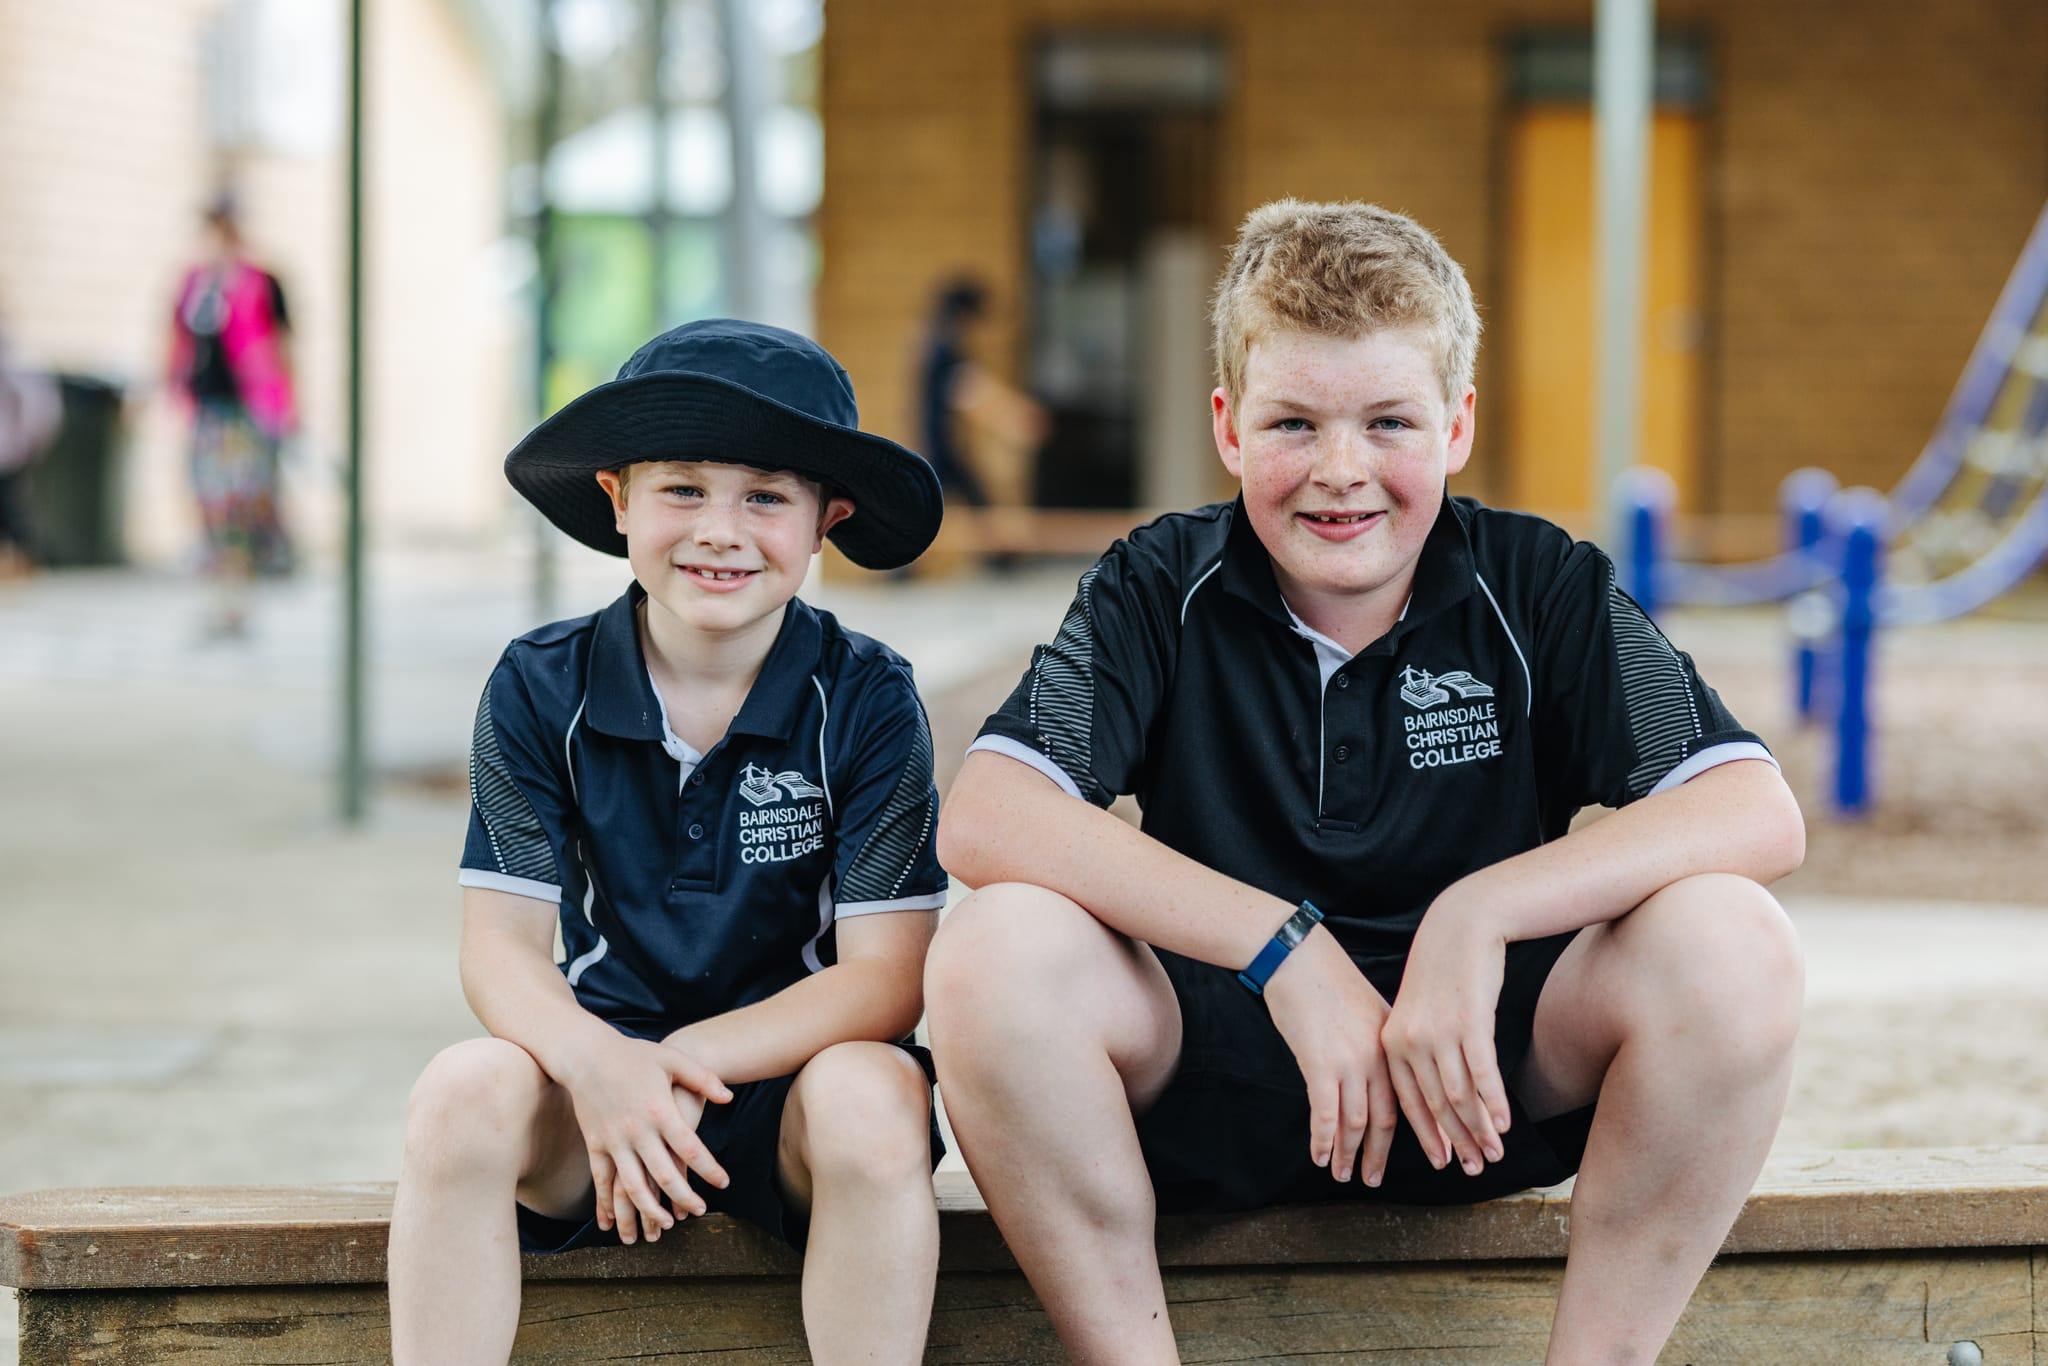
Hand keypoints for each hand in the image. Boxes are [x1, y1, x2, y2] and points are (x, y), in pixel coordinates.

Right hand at [560, 1035, 731, 1244]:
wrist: (587, 1054)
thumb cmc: (634, 1055)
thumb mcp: (672, 1059)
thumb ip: (703, 1078)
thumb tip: (729, 1097)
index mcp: (659, 1110)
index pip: (691, 1148)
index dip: (709, 1169)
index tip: (723, 1183)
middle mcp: (637, 1130)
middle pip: (664, 1175)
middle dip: (684, 1198)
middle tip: (699, 1211)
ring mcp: (613, 1140)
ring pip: (632, 1186)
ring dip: (649, 1211)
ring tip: (664, 1226)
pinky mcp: (595, 1145)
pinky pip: (601, 1181)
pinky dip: (606, 1205)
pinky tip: (612, 1223)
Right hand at [1261, 925, 1399, 1186]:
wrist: (1299, 956)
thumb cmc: (1329, 980)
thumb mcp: (1369, 1010)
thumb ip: (1380, 1042)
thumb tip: (1386, 1069)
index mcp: (1393, 1044)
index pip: (1414, 1097)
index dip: (1424, 1132)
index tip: (1431, 1155)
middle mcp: (1378, 1057)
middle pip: (1388, 1117)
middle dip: (1382, 1154)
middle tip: (1375, 1180)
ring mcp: (1351, 1060)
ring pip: (1356, 1121)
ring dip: (1350, 1154)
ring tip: (1345, 1175)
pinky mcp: (1320, 1062)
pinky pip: (1325, 1112)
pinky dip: (1324, 1139)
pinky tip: (1320, 1157)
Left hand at [1381, 890, 1511, 1177]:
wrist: (1460, 926)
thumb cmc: (1444, 973)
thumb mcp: (1420, 1012)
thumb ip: (1420, 1049)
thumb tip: (1434, 1091)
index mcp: (1392, 1043)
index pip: (1410, 1102)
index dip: (1430, 1136)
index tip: (1444, 1163)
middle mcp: (1410, 1042)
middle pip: (1436, 1105)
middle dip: (1457, 1142)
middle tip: (1474, 1170)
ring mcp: (1439, 1033)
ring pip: (1460, 1096)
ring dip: (1480, 1130)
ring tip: (1494, 1154)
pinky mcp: (1469, 1023)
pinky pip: (1482, 1074)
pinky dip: (1494, 1103)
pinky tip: (1505, 1124)